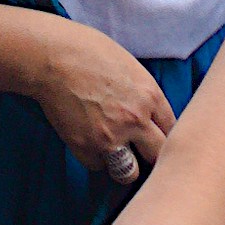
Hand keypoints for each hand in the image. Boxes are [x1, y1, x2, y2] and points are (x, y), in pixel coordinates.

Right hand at [24, 20, 174, 184]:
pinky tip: (90, 141)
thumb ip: (144, 96)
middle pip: (158, 155)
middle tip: (141, 153)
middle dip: (151, 155)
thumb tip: (150, 117)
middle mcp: (135, 120)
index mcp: (150, 96)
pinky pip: (98, 166)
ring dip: (124, 165)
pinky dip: (95, 158)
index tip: (156, 137)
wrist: (52, 57)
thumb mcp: (131, 68)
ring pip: (130, 173)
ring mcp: (110, 137)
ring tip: (116, 154)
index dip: (164, 135)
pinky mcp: (85, 147)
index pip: (173, 130)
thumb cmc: (89, 52)